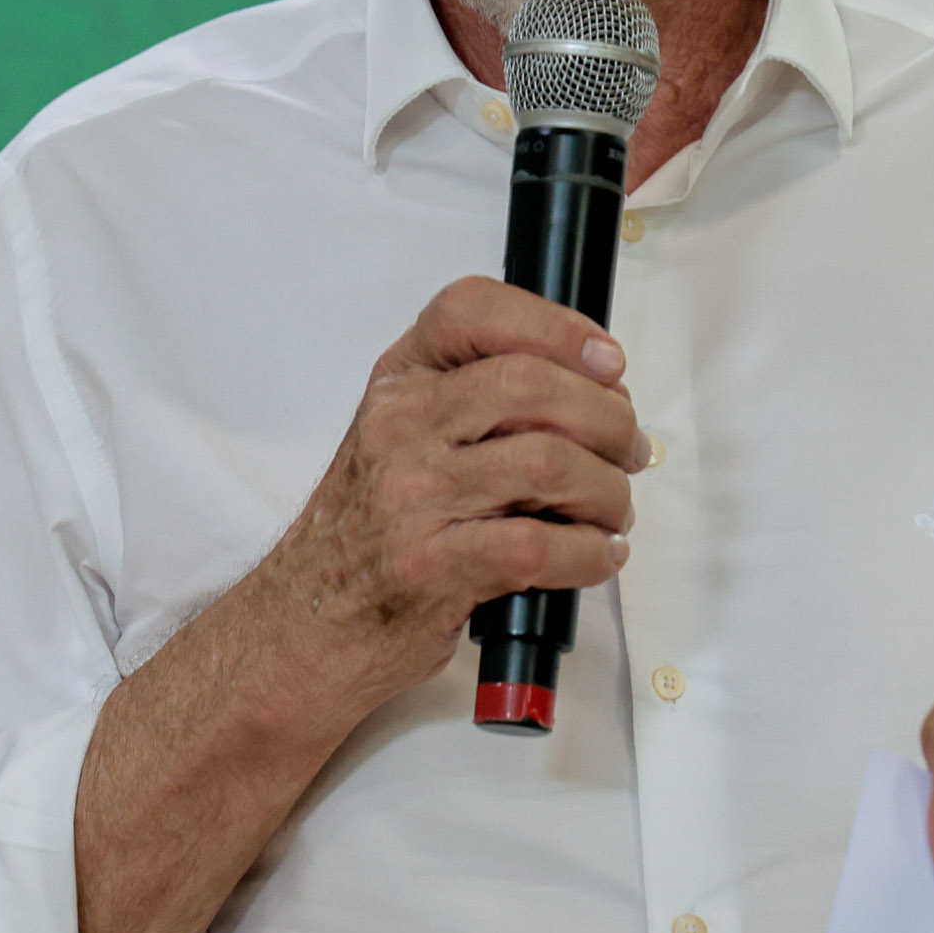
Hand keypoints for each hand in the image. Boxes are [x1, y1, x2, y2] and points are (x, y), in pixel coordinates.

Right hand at [258, 276, 646, 713]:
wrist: (306, 623)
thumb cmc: (370, 532)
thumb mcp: (403, 440)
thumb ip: (478, 404)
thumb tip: (595, 395)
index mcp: (399, 381)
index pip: (474, 309)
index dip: (557, 327)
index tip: (607, 363)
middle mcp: (400, 425)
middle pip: (530, 384)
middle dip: (607, 417)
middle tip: (628, 451)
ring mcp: (412, 496)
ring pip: (547, 462)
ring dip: (607, 490)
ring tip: (612, 511)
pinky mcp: (432, 566)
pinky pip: (538, 546)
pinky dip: (590, 553)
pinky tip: (597, 556)